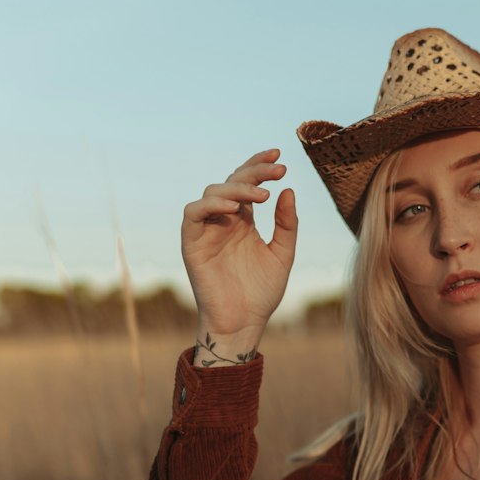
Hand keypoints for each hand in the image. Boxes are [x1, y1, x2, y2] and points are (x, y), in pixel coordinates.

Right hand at [181, 148, 298, 340]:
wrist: (243, 322)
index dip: (259, 165)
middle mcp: (223, 220)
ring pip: (212, 191)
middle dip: (254, 172)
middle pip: (232, 181)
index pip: (247, 182)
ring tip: (261, 195)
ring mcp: (206, 229)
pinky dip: (211, 204)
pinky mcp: (191, 242)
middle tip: (278, 170)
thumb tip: (288, 190)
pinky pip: (193, 213)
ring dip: (236, 187)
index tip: (280, 157)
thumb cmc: (261, 293)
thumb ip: (286, 224)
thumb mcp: (282, 254)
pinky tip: (235, 208)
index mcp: (243, 221)